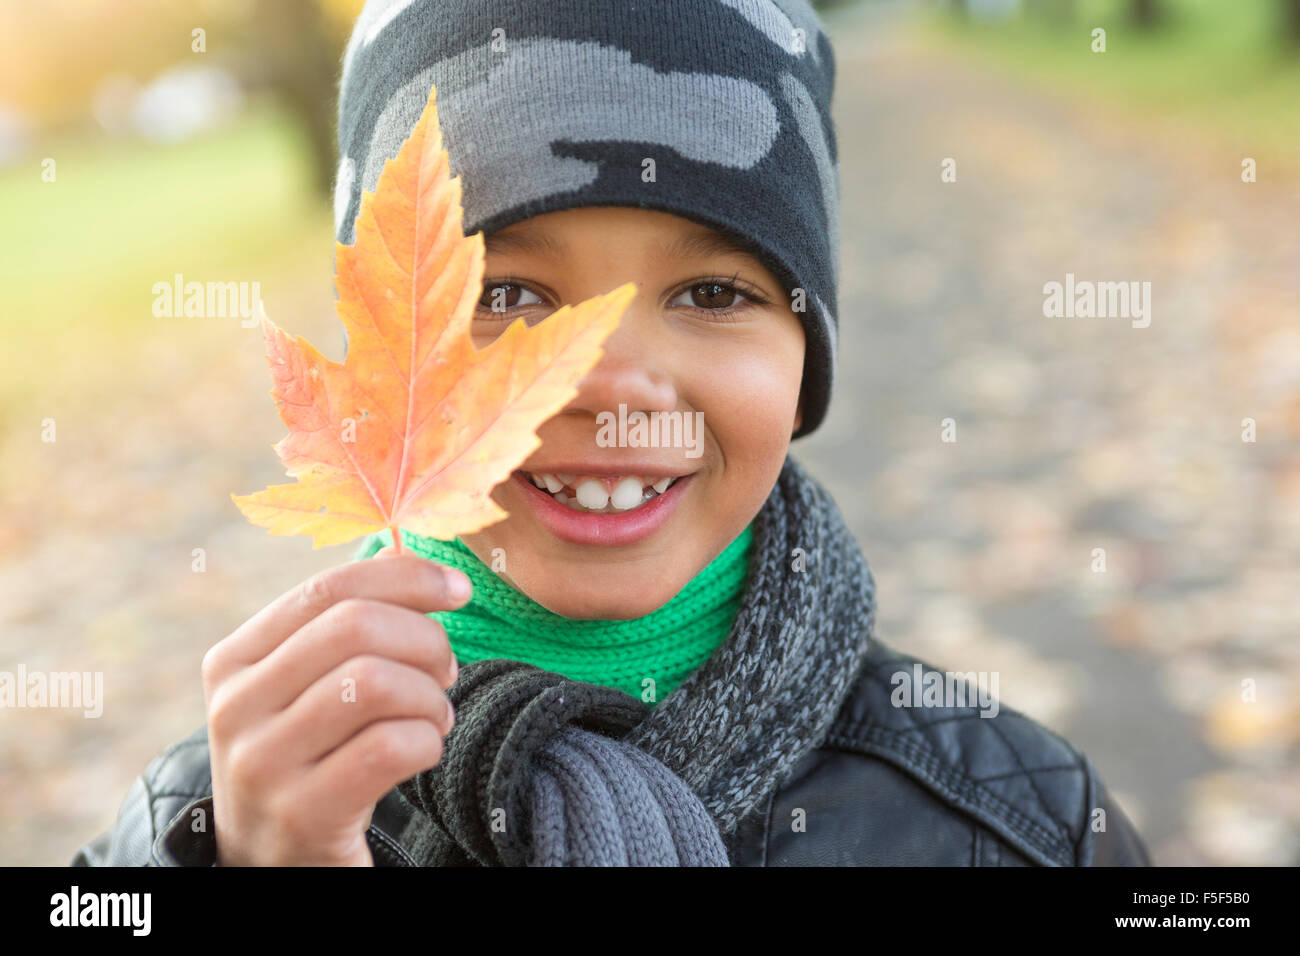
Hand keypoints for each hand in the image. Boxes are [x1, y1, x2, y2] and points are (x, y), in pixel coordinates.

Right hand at [202, 546, 468, 865]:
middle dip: (424, 640)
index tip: (459, 589)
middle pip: (356, 627)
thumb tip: (433, 575)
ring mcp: (262, 763)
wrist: (274, 863)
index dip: (405, 576)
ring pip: (375, 683)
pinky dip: (429, 741)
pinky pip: (391, 745)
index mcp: (235, 659)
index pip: (328, 588)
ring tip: (434, 717)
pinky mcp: (302, 814)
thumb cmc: (312, 756)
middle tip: (447, 670)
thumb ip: (348, 631)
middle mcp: (235, 706)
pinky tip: (425, 750)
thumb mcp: (306, 689)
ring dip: (429, 696)